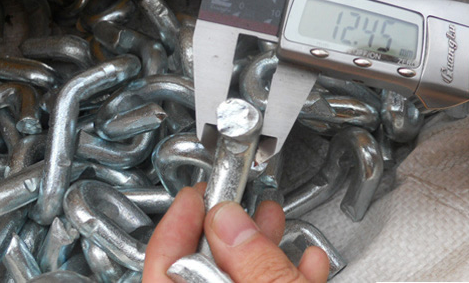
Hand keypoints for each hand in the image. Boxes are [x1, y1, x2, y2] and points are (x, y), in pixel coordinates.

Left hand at [142, 184, 329, 282]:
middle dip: (225, 226)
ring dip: (257, 247)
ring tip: (271, 219)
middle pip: (200, 266)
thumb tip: (228, 219)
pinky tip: (305, 261)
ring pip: (236, 279)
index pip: (163, 264)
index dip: (177, 221)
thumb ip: (254, 261)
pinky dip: (281, 276)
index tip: (196, 194)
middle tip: (236, 197)